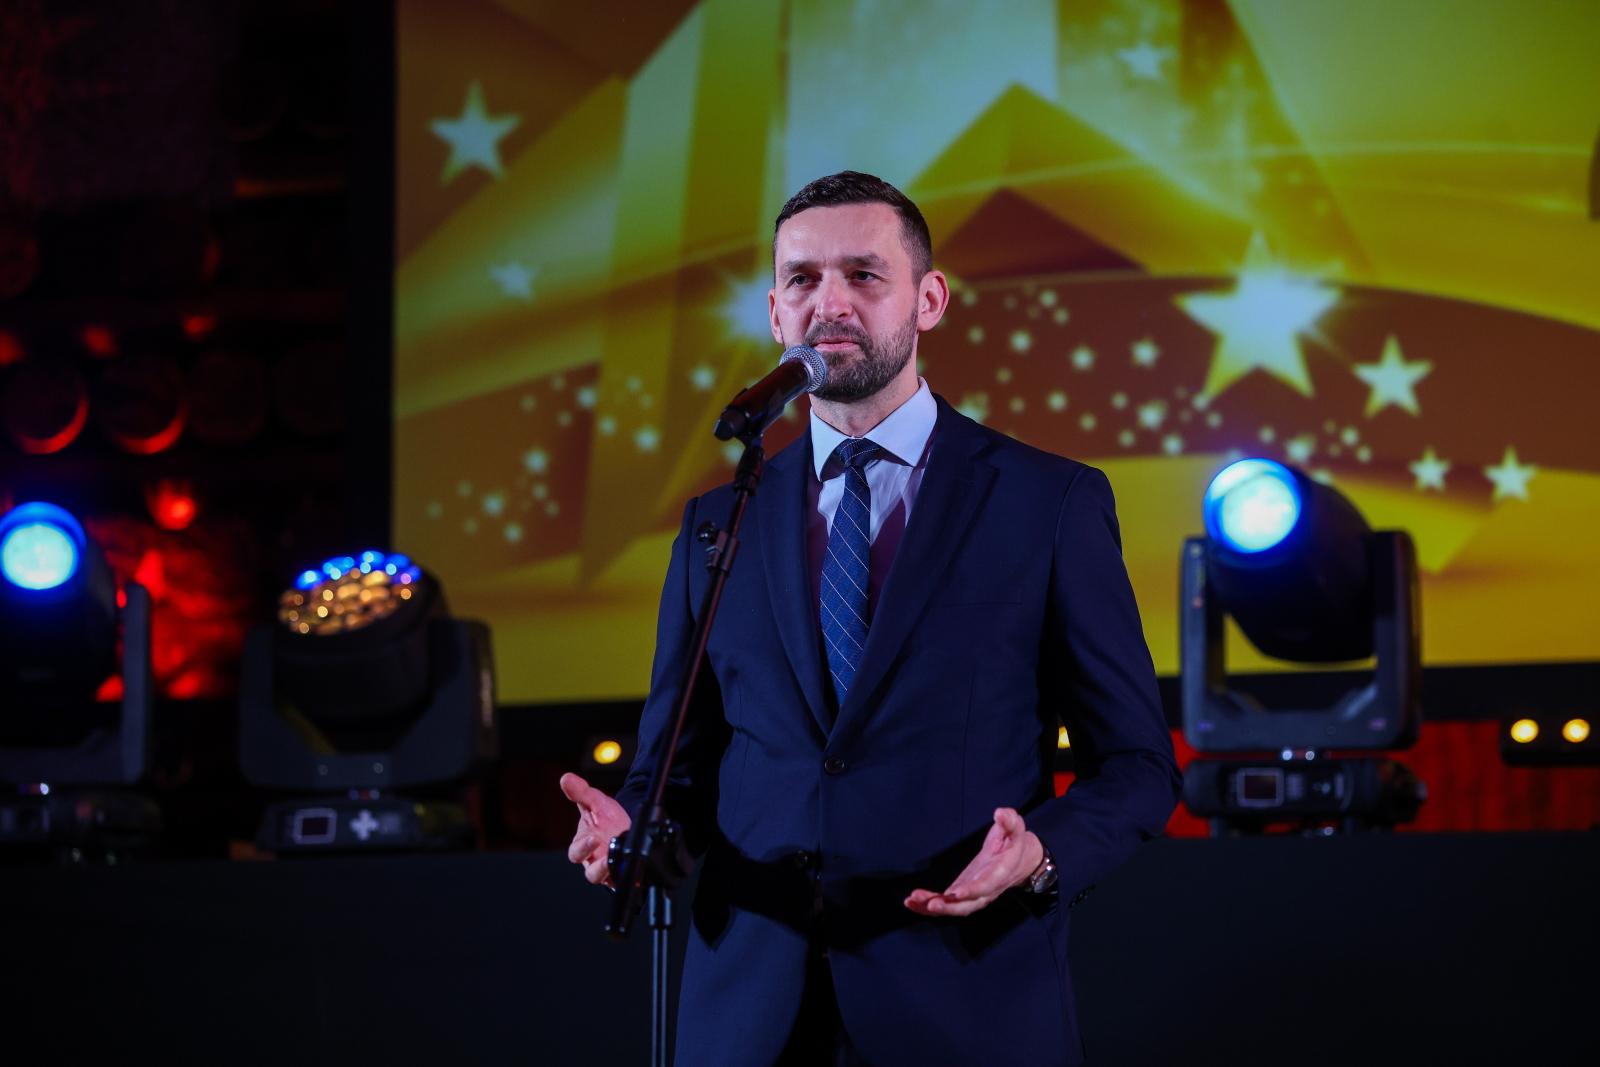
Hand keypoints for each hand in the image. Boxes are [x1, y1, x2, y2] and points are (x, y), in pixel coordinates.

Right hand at [560, 773, 630, 888]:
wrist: (628, 826)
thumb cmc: (607, 818)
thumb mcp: (597, 802)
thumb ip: (581, 792)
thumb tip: (566, 778)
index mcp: (584, 844)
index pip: (576, 852)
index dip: (583, 847)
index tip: (592, 838)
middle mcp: (594, 860)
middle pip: (591, 873)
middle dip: (598, 867)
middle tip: (607, 859)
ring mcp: (609, 869)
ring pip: (606, 879)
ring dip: (611, 873)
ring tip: (619, 865)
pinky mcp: (623, 874)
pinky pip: (624, 878)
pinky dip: (627, 875)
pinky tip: (632, 869)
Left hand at [903, 807, 1043, 916]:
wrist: (1019, 860)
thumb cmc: (1013, 841)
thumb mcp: (1015, 827)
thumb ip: (1009, 820)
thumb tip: (1000, 813)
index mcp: (1000, 873)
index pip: (986, 886)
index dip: (973, 890)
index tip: (956, 893)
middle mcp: (987, 889)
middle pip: (968, 905)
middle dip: (949, 907)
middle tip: (931, 904)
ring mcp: (974, 895)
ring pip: (954, 907)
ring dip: (933, 907)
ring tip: (912, 901)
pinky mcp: (962, 892)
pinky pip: (947, 903)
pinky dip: (929, 905)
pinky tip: (912, 902)